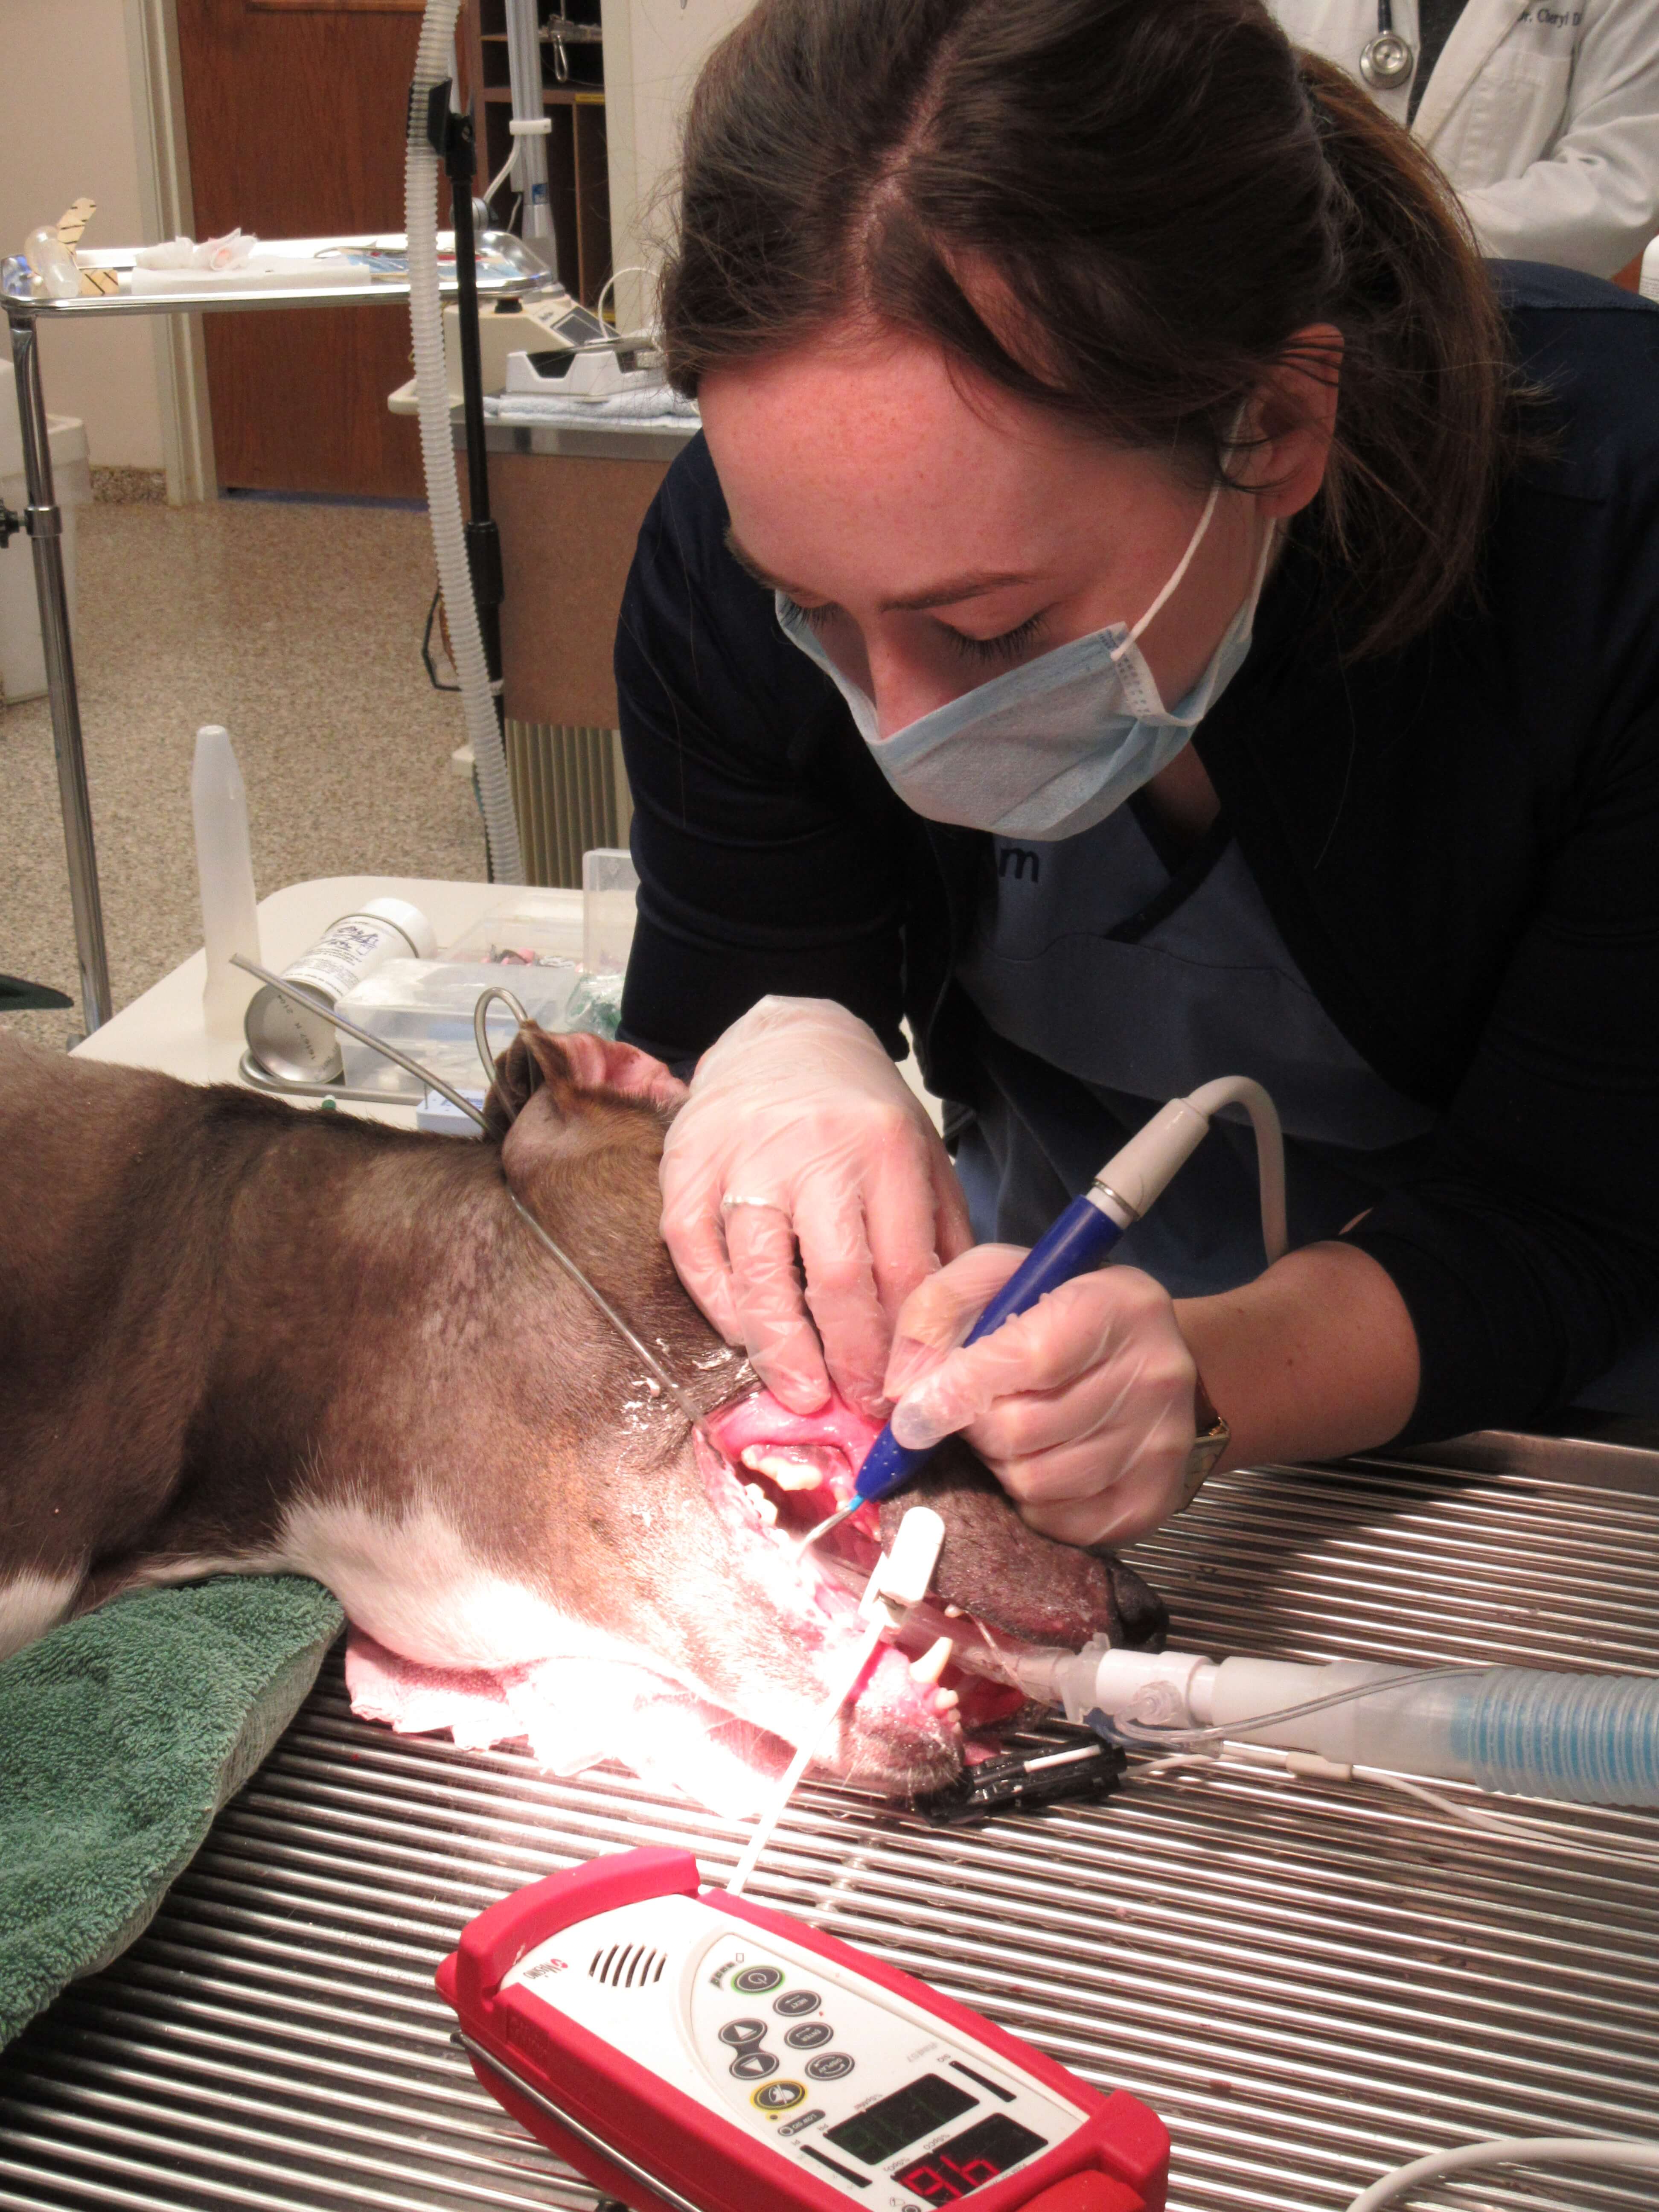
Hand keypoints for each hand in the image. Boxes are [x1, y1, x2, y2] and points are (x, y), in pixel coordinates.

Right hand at [659, 997, 972, 1415]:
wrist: (786, 1036)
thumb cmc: (862, 1112)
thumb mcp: (923, 1158)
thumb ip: (940, 1237)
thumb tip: (948, 1333)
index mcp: (885, 1149)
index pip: (901, 1269)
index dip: (903, 1344)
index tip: (906, 1392)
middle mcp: (814, 1151)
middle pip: (835, 1279)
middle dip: (850, 1358)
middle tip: (857, 1405)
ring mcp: (742, 1157)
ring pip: (758, 1273)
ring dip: (780, 1349)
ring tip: (800, 1393)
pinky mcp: (686, 1163)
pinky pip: (695, 1252)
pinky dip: (720, 1304)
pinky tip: (744, 1337)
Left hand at [883, 1245, 1199, 1546]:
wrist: (1151, 1353)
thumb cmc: (1058, 1310)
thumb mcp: (997, 1280)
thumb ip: (940, 1312)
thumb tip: (904, 1390)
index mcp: (1115, 1306)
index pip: (1030, 1359)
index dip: (959, 1392)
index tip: (912, 1417)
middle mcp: (1154, 1374)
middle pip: (1025, 1432)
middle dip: (976, 1429)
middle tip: (975, 1413)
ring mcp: (1160, 1443)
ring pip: (1037, 1484)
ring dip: (999, 1466)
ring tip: (1007, 1436)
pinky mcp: (1154, 1500)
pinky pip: (1060, 1523)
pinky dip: (1029, 1503)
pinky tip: (1037, 1463)